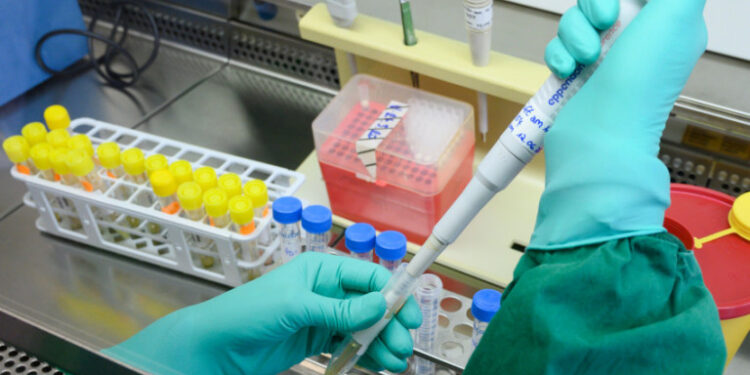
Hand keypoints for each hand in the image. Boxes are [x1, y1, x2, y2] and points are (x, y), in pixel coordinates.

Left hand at [103, 252, 421, 374]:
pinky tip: (380, 366)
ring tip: (396, 363)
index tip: (409, 317)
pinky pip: (349, 345)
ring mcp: (323, 316)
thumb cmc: (251, 313)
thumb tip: (382, 305)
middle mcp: (327, 290)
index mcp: (322, 270)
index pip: (368, 277)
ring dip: (382, 343)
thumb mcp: (298, 307)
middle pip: (371, 305)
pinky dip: (366, 355)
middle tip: (404, 347)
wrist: (217, 346)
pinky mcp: (317, 340)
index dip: (393, 295)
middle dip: (390, 326)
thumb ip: (341, 309)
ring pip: (363, 327)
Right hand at [529, 0, 707, 248]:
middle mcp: (637, 40)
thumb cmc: (639, 83)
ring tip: (584, 59)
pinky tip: (567, 72)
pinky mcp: (576, 76)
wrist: (601, 137)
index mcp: (667, 25)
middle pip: (601, 2)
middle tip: (602, 25)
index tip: (617, 5)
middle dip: (592, 8)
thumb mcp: (676, 17)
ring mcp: (604, 59)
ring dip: (572, 35)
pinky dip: (557, 56)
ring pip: (576, 22)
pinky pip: (558, 48)